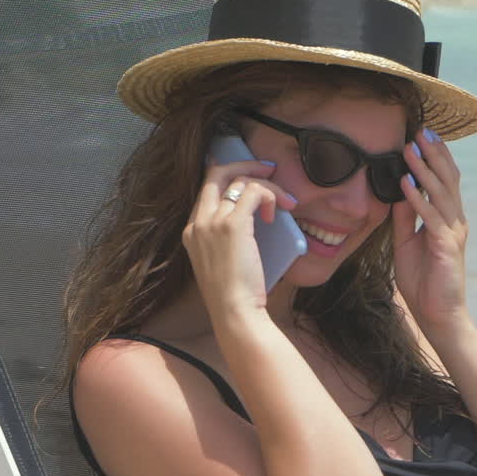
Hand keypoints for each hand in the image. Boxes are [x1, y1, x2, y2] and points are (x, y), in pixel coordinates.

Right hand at [183, 160, 296, 317]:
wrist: (233, 311)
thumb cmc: (236, 293)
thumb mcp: (223, 260)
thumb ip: (227, 237)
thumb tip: (253, 216)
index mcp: (192, 231)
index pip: (207, 188)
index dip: (228, 174)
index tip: (249, 173)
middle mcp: (198, 222)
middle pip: (217, 173)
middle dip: (245, 164)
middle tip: (268, 169)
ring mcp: (212, 222)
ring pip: (240, 180)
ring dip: (267, 186)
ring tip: (284, 202)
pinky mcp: (232, 225)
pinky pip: (254, 191)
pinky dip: (270, 195)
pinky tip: (277, 213)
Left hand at [391, 128, 469, 331]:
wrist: (438, 314)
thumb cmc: (424, 282)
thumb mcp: (406, 243)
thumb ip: (405, 218)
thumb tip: (398, 192)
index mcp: (448, 220)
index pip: (445, 181)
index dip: (436, 158)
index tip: (422, 136)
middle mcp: (455, 221)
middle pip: (447, 179)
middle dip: (434, 154)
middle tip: (420, 131)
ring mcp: (453, 232)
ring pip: (440, 192)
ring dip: (424, 169)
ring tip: (410, 149)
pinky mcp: (446, 246)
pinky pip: (430, 216)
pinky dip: (417, 198)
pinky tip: (405, 183)